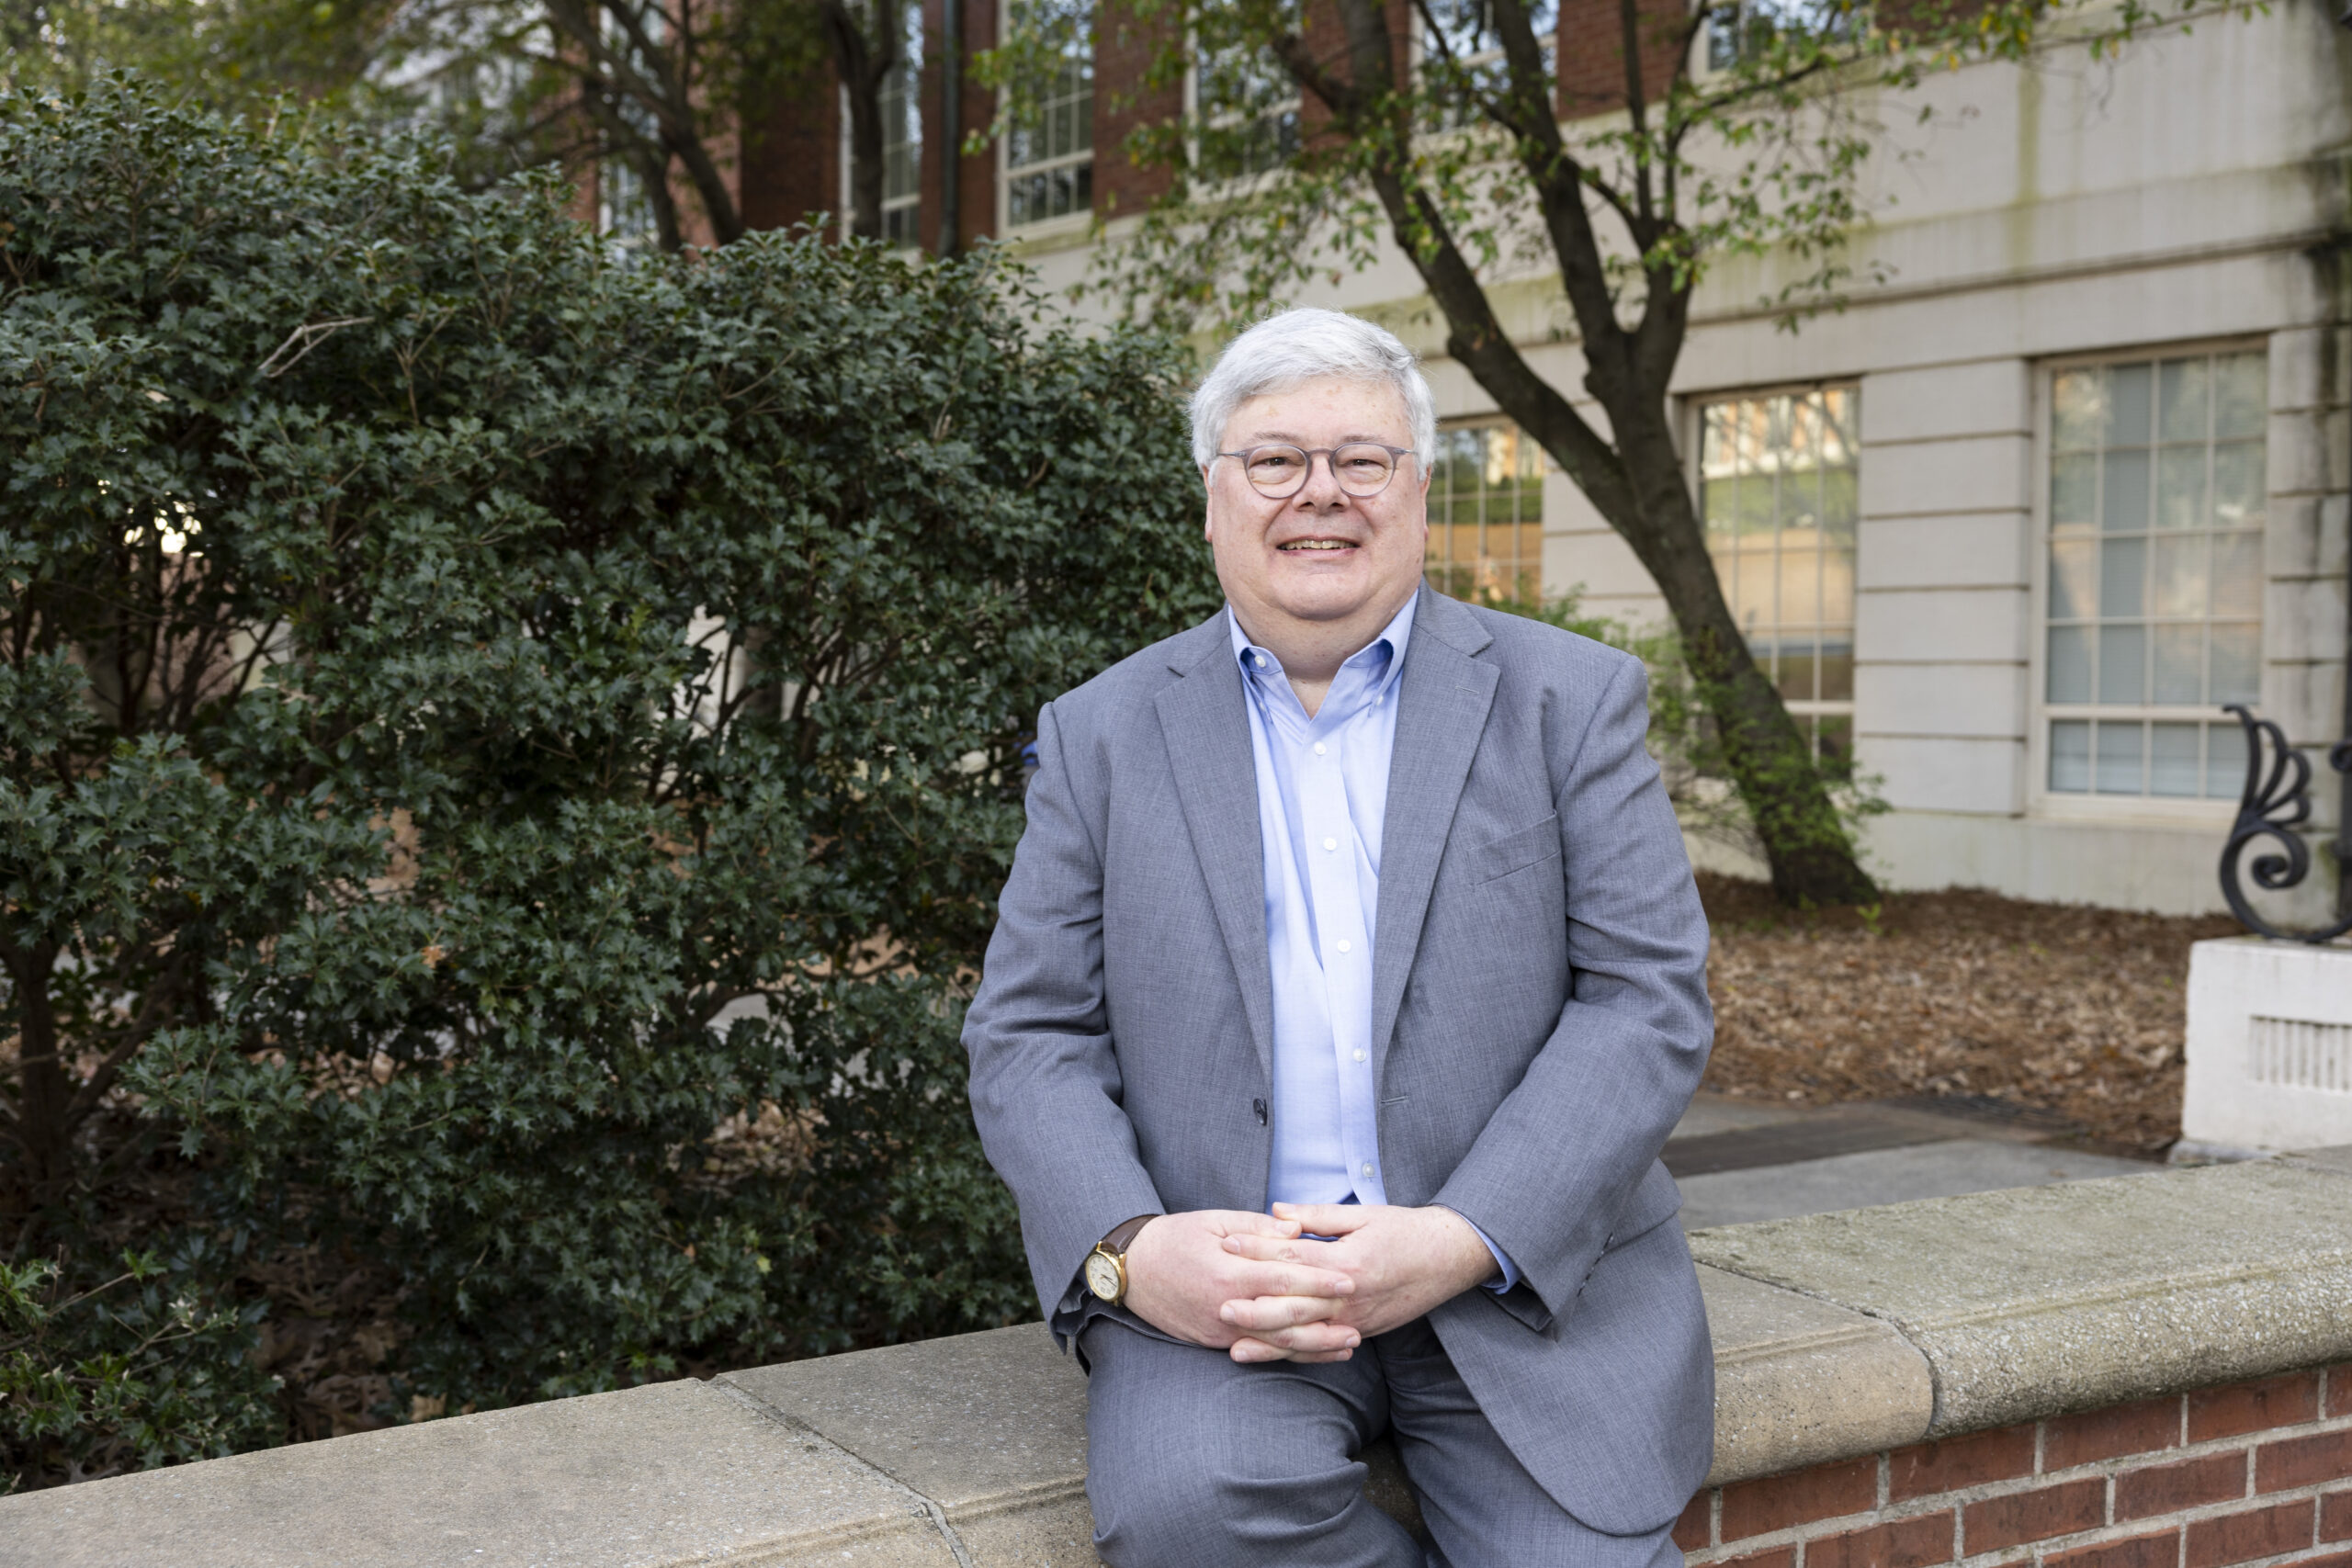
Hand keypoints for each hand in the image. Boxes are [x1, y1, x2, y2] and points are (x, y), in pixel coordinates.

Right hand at [1122, 1210, 1362, 1363]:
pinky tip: (1313, 1354)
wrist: (1132, 1271)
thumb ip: (1258, 1228)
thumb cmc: (1175, 1238)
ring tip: (1348, 1343)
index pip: (1284, 1278)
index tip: (1350, 1279)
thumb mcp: (1215, 1222)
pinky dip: (1288, 1353)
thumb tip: (1297, 1231)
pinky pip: (1259, 1350)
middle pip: (1286, 1316)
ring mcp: (1221, 1330)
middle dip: (1325, 1318)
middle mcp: (1226, 1307)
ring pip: (1276, 1341)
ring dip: (1314, 1345)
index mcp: (1228, 1272)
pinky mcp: (1215, 1343)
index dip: (1319, 1280)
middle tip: (1360, 1318)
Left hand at [1217, 1204, 1495, 1353]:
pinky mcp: (1362, 1332)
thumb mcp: (1362, 1214)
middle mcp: (1350, 1296)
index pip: (1293, 1257)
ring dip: (1269, 1342)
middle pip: (1294, 1306)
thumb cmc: (1405, 1230)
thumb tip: (1276, 1211)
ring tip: (1233, 1345)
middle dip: (1254, 1309)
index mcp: (1347, 1261)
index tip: (1227, 1245)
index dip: (1257, 1250)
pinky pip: (1323, 1349)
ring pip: (1305, 1337)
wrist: (1449, 1258)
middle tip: (1219, 1306)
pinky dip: (1295, 1355)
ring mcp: (1356, 1320)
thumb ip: (1317, 1216)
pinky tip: (1272, 1357)